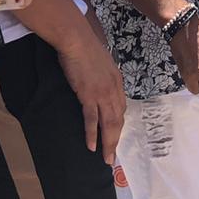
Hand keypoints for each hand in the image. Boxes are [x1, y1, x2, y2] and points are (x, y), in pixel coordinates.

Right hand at [55, 28, 125, 163]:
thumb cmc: (85, 49)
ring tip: (105, 158)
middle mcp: (114, 90)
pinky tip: (91, 146)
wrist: (77, 40)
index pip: (121, 109)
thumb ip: (104, 76)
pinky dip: (92, 134)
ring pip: (109, 124)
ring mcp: (102, 94)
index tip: (115, 136)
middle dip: (115, 140)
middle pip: (118, 120)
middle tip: (112, 156)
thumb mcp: (102, 63)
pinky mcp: (89, 95)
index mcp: (117, 82)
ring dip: (108, 143)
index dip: (119, 125)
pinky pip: (92, 120)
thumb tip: (100, 83)